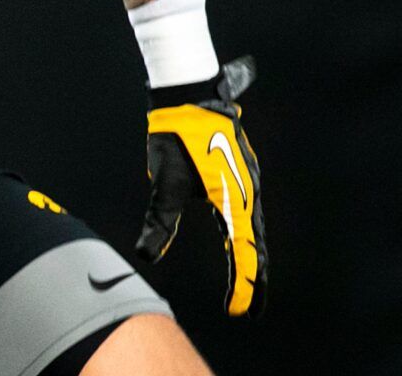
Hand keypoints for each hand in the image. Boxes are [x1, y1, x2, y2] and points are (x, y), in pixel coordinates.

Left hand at [134, 55, 267, 316]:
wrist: (189, 92)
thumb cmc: (176, 133)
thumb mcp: (164, 181)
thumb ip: (159, 220)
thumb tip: (147, 254)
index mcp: (234, 197)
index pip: (243, 251)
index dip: (242, 283)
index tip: (237, 310)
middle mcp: (248, 190)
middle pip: (255, 243)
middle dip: (252, 275)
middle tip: (248, 305)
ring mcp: (247, 177)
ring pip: (253, 225)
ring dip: (251, 253)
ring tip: (248, 279)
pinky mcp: (240, 168)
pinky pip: (248, 208)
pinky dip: (247, 231)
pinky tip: (239, 237)